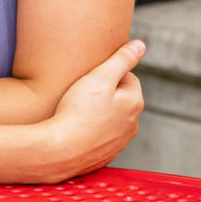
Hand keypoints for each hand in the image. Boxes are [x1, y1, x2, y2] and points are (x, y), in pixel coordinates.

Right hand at [40, 39, 146, 178]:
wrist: (59, 151)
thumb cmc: (78, 111)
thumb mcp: (100, 77)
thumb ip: (122, 59)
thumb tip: (140, 45)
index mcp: (135, 103)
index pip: (127, 77)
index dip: (106, 75)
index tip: (89, 80)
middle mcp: (132, 124)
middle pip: (120, 99)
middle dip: (105, 94)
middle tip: (81, 95)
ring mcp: (120, 143)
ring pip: (111, 119)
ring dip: (99, 114)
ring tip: (77, 113)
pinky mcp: (106, 156)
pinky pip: (101, 137)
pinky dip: (92, 132)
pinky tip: (76, 130)